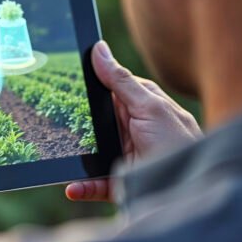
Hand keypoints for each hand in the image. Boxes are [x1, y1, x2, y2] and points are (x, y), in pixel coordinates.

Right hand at [65, 41, 201, 201]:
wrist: (191, 192)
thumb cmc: (178, 145)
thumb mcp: (149, 107)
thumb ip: (121, 80)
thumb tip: (98, 49)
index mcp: (141, 105)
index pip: (110, 87)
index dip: (89, 81)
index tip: (64, 72)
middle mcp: (131, 128)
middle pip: (95, 120)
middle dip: (75, 120)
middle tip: (50, 115)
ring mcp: (123, 155)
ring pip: (89, 152)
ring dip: (75, 157)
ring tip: (58, 154)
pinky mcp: (119, 182)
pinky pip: (94, 183)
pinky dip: (82, 186)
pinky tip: (71, 187)